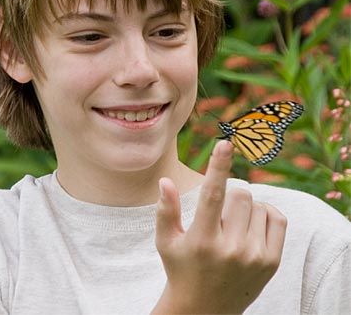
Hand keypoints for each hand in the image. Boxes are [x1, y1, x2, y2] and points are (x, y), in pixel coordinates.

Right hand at [152, 140, 286, 313]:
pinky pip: (277, 218)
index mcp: (202, 241)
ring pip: (257, 204)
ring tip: (232, 225)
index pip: (211, 195)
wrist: (205, 310)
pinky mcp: (271, 262)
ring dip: (245, 207)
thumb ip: (166, 210)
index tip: (225, 143)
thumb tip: (164, 180)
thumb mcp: (166, 241)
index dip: (218, 166)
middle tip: (219, 213)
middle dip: (229, 194)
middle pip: (239, 194)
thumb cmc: (181, 268)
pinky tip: (251, 224)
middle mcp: (231, 249)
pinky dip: (264, 212)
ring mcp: (254, 257)